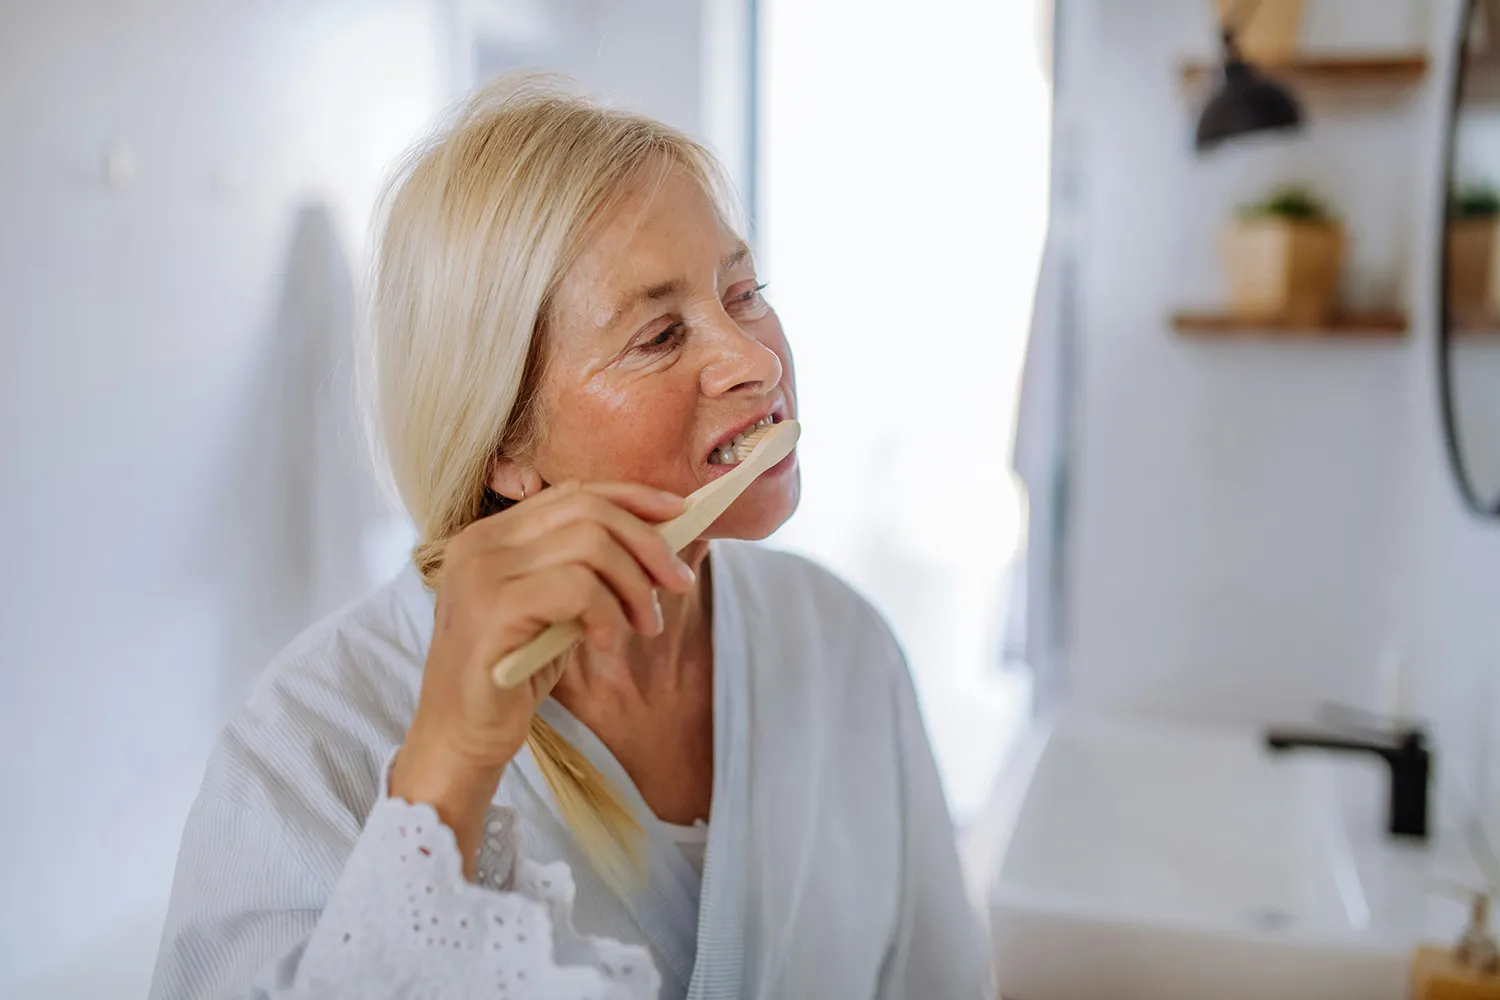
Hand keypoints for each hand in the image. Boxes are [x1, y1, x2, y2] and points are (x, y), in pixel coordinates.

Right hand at [390, 480, 692, 872]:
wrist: (460, 737)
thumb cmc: (513, 674)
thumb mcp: (556, 608)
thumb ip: (586, 570)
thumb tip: (658, 542)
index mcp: (492, 535)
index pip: (573, 493)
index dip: (633, 497)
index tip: (680, 516)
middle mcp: (481, 543)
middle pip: (588, 510)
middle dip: (648, 543)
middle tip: (678, 584)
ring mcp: (482, 572)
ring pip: (590, 542)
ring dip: (633, 584)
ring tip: (644, 625)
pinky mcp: (495, 608)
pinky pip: (578, 586)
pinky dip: (607, 612)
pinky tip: (605, 643)